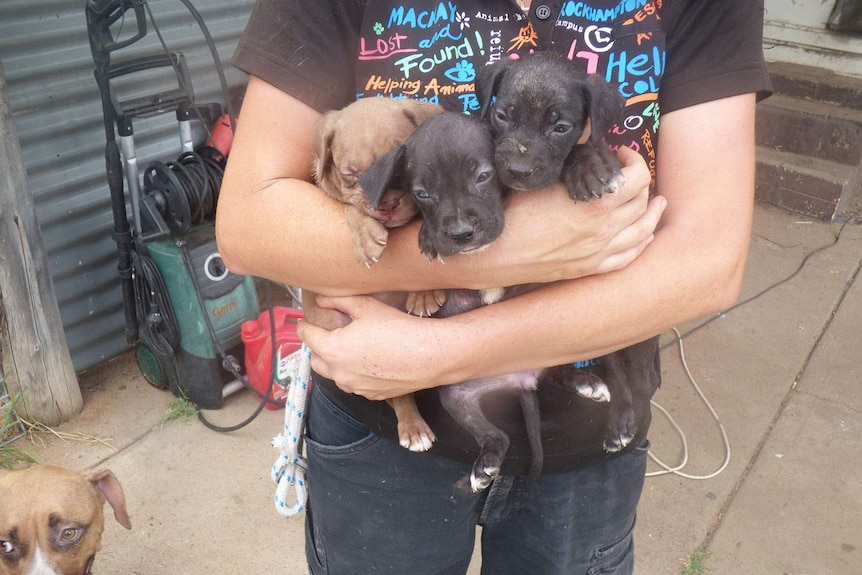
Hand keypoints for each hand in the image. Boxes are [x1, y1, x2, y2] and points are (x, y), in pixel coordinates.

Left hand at [298, 295, 446, 398]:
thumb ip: (338, 301)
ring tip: (351, 348)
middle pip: (315, 360)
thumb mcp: (366, 306)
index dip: (304, 326)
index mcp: (332, 349)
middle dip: (318, 347)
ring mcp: (354, 387)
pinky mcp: (370, 395)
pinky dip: (354, 373)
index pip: (307, 337)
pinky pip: (353, 384)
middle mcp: (338, 372)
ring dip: (336, 363)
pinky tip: (370, 361)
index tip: (305, 322)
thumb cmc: (397, 328)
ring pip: (334, 375)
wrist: (428, 355)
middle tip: (330, 334)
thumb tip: (321, 301)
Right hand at [476, 145, 663, 286]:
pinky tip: (644, 235)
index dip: (634, 161)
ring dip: (652, 214)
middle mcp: (604, 229)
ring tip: (656, 202)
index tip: (620, 155)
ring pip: (642, 231)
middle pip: (642, 201)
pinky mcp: (588, 269)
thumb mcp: (542, 178)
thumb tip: (586, 135)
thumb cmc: (513, 213)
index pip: (637, 178)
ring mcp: (598, 252)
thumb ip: (570, 159)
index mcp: (596, 203)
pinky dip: (641, 244)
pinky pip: (627, 258)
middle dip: (641, 182)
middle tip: (628, 174)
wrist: (496, 253)